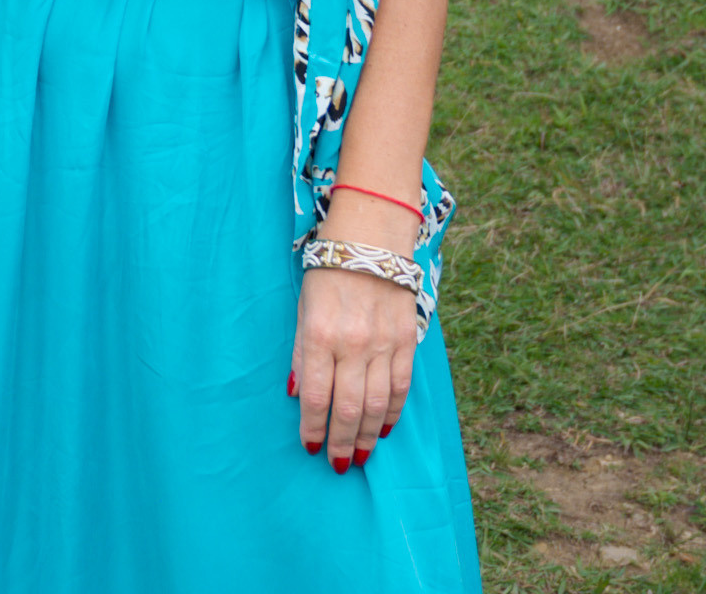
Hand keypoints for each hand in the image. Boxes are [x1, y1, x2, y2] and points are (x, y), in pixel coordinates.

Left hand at [291, 261, 416, 471]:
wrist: (370, 241)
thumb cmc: (327, 275)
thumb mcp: (303, 310)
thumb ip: (301, 354)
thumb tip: (298, 395)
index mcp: (321, 335)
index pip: (317, 396)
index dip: (313, 427)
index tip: (310, 447)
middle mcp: (353, 344)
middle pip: (348, 408)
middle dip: (341, 442)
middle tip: (337, 464)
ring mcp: (383, 344)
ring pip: (377, 405)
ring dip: (366, 436)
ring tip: (358, 456)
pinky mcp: (406, 341)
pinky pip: (400, 387)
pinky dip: (392, 412)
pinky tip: (382, 429)